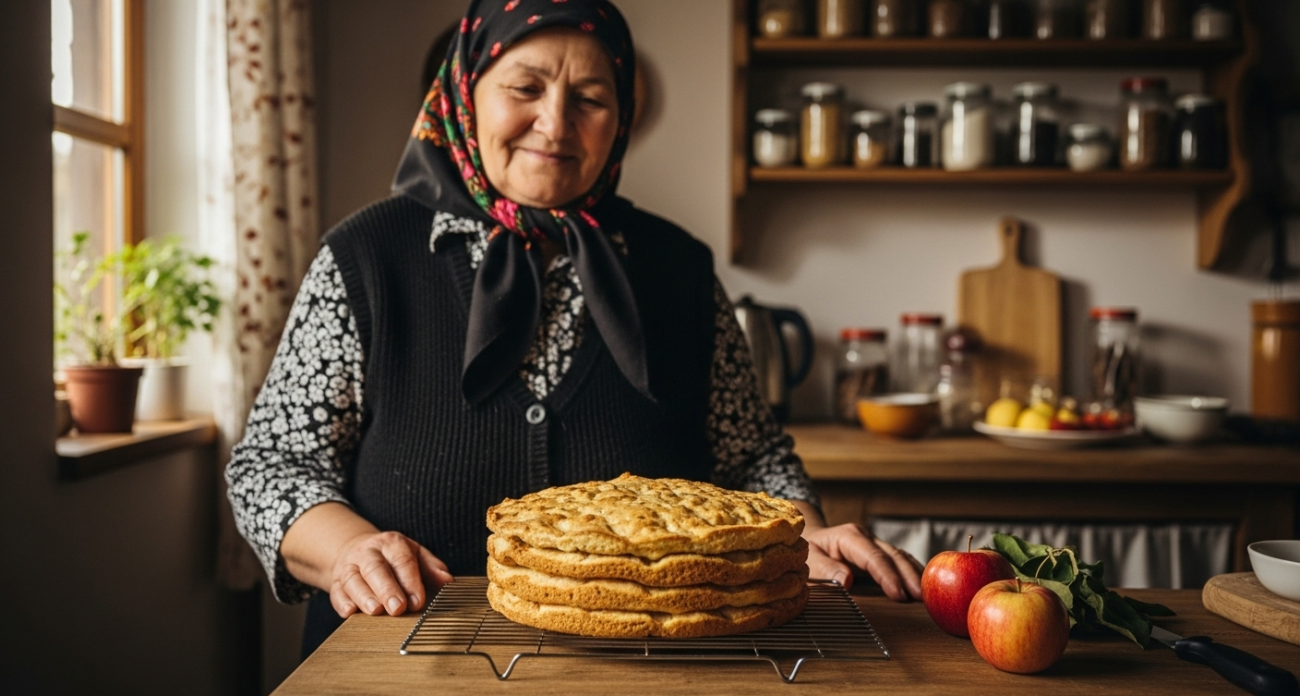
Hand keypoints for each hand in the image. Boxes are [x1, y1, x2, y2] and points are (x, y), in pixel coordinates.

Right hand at [328, 530, 453, 617]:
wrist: (357, 550)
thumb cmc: (393, 558)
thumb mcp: (414, 555)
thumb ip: (431, 568)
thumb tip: (447, 581)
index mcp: (392, 543)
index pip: (402, 560)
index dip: (410, 581)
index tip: (417, 601)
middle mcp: (368, 552)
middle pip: (376, 568)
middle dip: (387, 589)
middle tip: (397, 608)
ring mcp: (349, 566)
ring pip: (353, 579)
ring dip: (364, 596)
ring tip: (375, 611)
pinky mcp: (336, 581)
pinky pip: (336, 590)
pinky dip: (341, 602)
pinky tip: (349, 612)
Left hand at [802, 523, 923, 600]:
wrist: (809, 541)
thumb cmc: (808, 552)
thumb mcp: (808, 559)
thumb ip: (824, 569)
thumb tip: (847, 581)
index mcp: (849, 536)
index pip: (873, 556)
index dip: (888, 575)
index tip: (899, 594)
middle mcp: (866, 538)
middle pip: (894, 555)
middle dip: (909, 576)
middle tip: (921, 597)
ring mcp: (876, 544)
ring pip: (902, 557)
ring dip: (915, 575)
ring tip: (928, 595)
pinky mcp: (881, 554)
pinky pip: (901, 562)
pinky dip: (913, 574)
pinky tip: (923, 587)